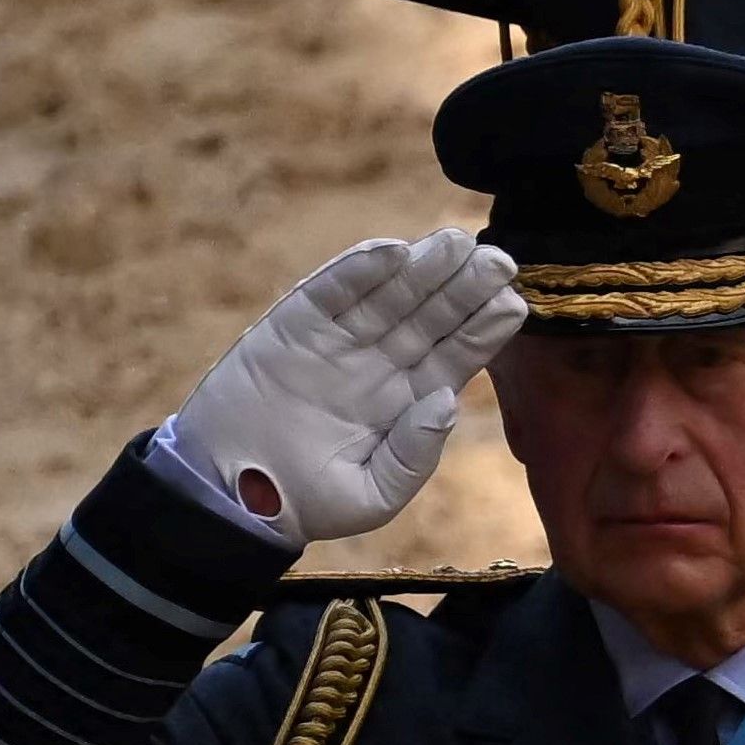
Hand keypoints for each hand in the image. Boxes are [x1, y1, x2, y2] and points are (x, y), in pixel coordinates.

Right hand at [157, 231, 518, 542]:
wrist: (229, 493)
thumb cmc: (306, 502)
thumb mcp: (373, 496)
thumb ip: (414, 455)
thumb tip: (447, 401)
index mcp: (407, 401)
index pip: (455, 357)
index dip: (483, 330)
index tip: (515, 303)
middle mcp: (379, 364)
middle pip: (429, 318)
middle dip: (463, 288)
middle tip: (499, 258)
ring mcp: (337, 342)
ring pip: (387, 297)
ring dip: (420, 269)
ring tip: (456, 242)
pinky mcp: (292, 328)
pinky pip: (328, 293)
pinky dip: (356, 271)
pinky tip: (390, 251)